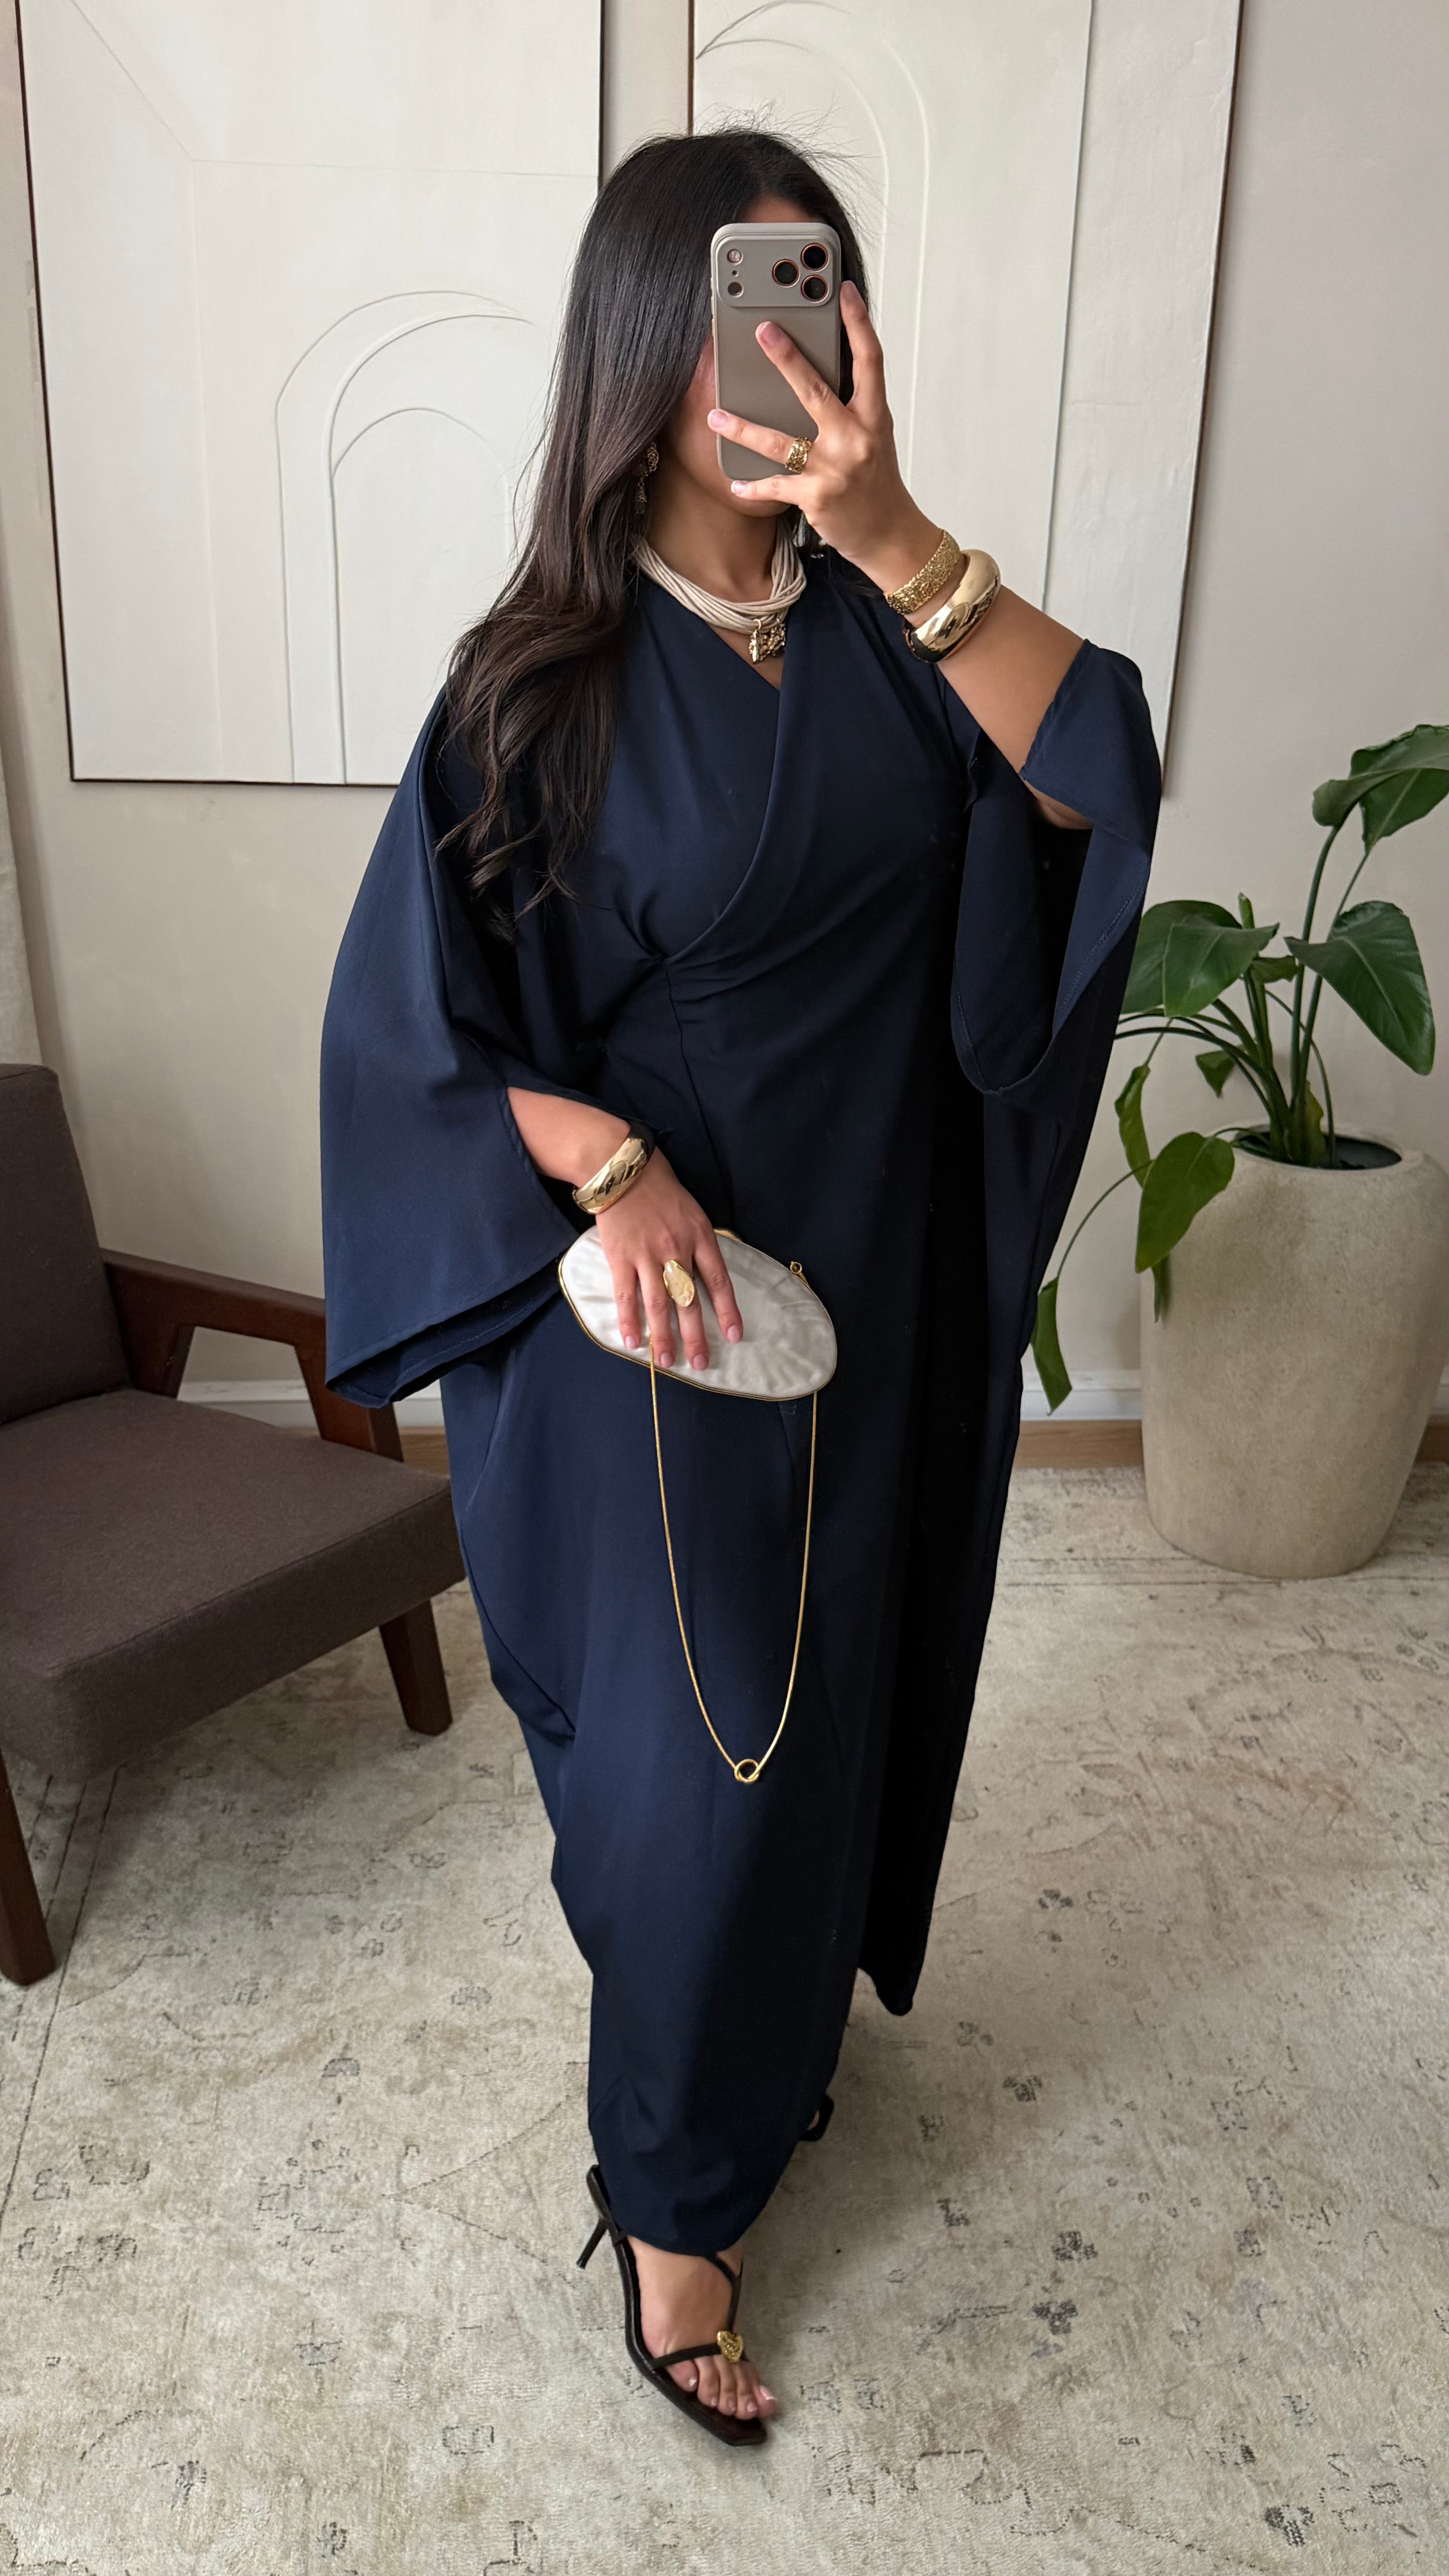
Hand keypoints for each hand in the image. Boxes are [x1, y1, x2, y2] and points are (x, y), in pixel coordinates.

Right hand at [595, 1152, 742, 1369]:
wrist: (624, 1170)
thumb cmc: (662, 1191)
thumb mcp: (693, 1213)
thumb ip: (701, 1244)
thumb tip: (707, 1279)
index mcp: (700, 1237)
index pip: (718, 1280)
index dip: (727, 1310)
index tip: (733, 1335)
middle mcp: (676, 1249)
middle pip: (688, 1300)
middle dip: (695, 1335)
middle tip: (701, 1363)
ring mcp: (646, 1255)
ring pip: (657, 1304)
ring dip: (663, 1336)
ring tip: (667, 1361)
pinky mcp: (620, 1257)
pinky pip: (625, 1295)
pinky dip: (628, 1320)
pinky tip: (632, 1341)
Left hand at [706, 281, 944, 601]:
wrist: (890, 535)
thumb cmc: (877, 484)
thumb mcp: (873, 437)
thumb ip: (850, 407)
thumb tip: (814, 375)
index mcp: (873, 416)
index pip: (869, 360)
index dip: (858, 322)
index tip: (843, 290)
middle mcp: (855, 438)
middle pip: (816, 390)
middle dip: (787, 358)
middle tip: (762, 330)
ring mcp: (835, 468)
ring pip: (781, 441)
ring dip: (743, 428)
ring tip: (715, 415)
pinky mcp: (817, 498)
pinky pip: (776, 486)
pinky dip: (753, 486)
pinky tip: (735, 482)